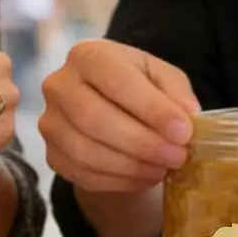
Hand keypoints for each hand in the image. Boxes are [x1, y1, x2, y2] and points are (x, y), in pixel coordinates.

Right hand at [40, 39, 199, 194]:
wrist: (109, 108)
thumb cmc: (138, 87)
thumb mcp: (162, 78)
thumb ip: (176, 92)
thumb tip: (187, 115)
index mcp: (87, 55)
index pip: (117, 81)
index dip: (152, 109)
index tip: (184, 132)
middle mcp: (59, 85)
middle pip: (94, 118)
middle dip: (142, 143)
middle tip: (177, 156)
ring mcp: (50, 122)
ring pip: (86, 151)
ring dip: (131, 166)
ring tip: (164, 168)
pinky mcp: (52, 154)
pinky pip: (82, 174)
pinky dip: (119, 181)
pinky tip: (145, 176)